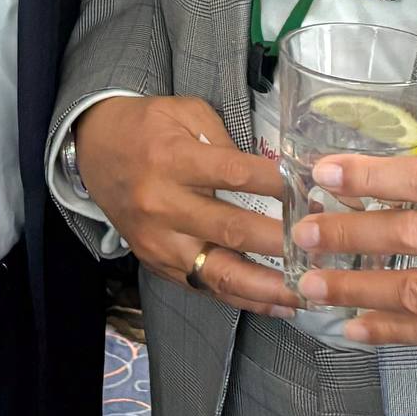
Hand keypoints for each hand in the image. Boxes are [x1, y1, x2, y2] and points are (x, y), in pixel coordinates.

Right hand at [73, 94, 294, 317]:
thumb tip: (269, 172)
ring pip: (218, 272)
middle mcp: (164, 204)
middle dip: (282, 241)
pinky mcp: (157, 263)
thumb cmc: (147, 127)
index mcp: (173, 159)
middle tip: (322, 245)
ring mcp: (160, 241)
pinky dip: (241, 298)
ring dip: (266, 286)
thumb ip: (224, 139)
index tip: (313, 190)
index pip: (234, 174)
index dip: (276, 185)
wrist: (94, 151)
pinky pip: (204, 287)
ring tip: (306, 293)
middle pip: (231, 229)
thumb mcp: (184, 112)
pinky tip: (275, 303)